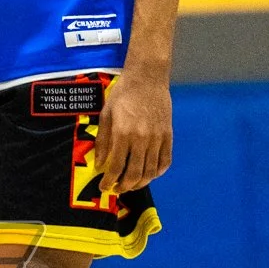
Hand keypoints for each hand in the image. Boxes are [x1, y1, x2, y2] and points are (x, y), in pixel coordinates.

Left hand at [94, 67, 172, 194]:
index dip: (109, 181)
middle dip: (124, 186)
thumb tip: (100, 164)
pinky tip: (149, 174)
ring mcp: (157, 139)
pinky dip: (157, 173)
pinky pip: (165, 161)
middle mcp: (141, 139)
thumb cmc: (123, 94)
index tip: (104, 187)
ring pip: (150, 172)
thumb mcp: (106, 114)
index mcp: (123, 134)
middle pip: (134, 174)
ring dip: (140, 183)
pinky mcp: (168, 136)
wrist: (147, 78)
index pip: (116, 167)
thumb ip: (103, 140)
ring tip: (131, 185)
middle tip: (116, 189)